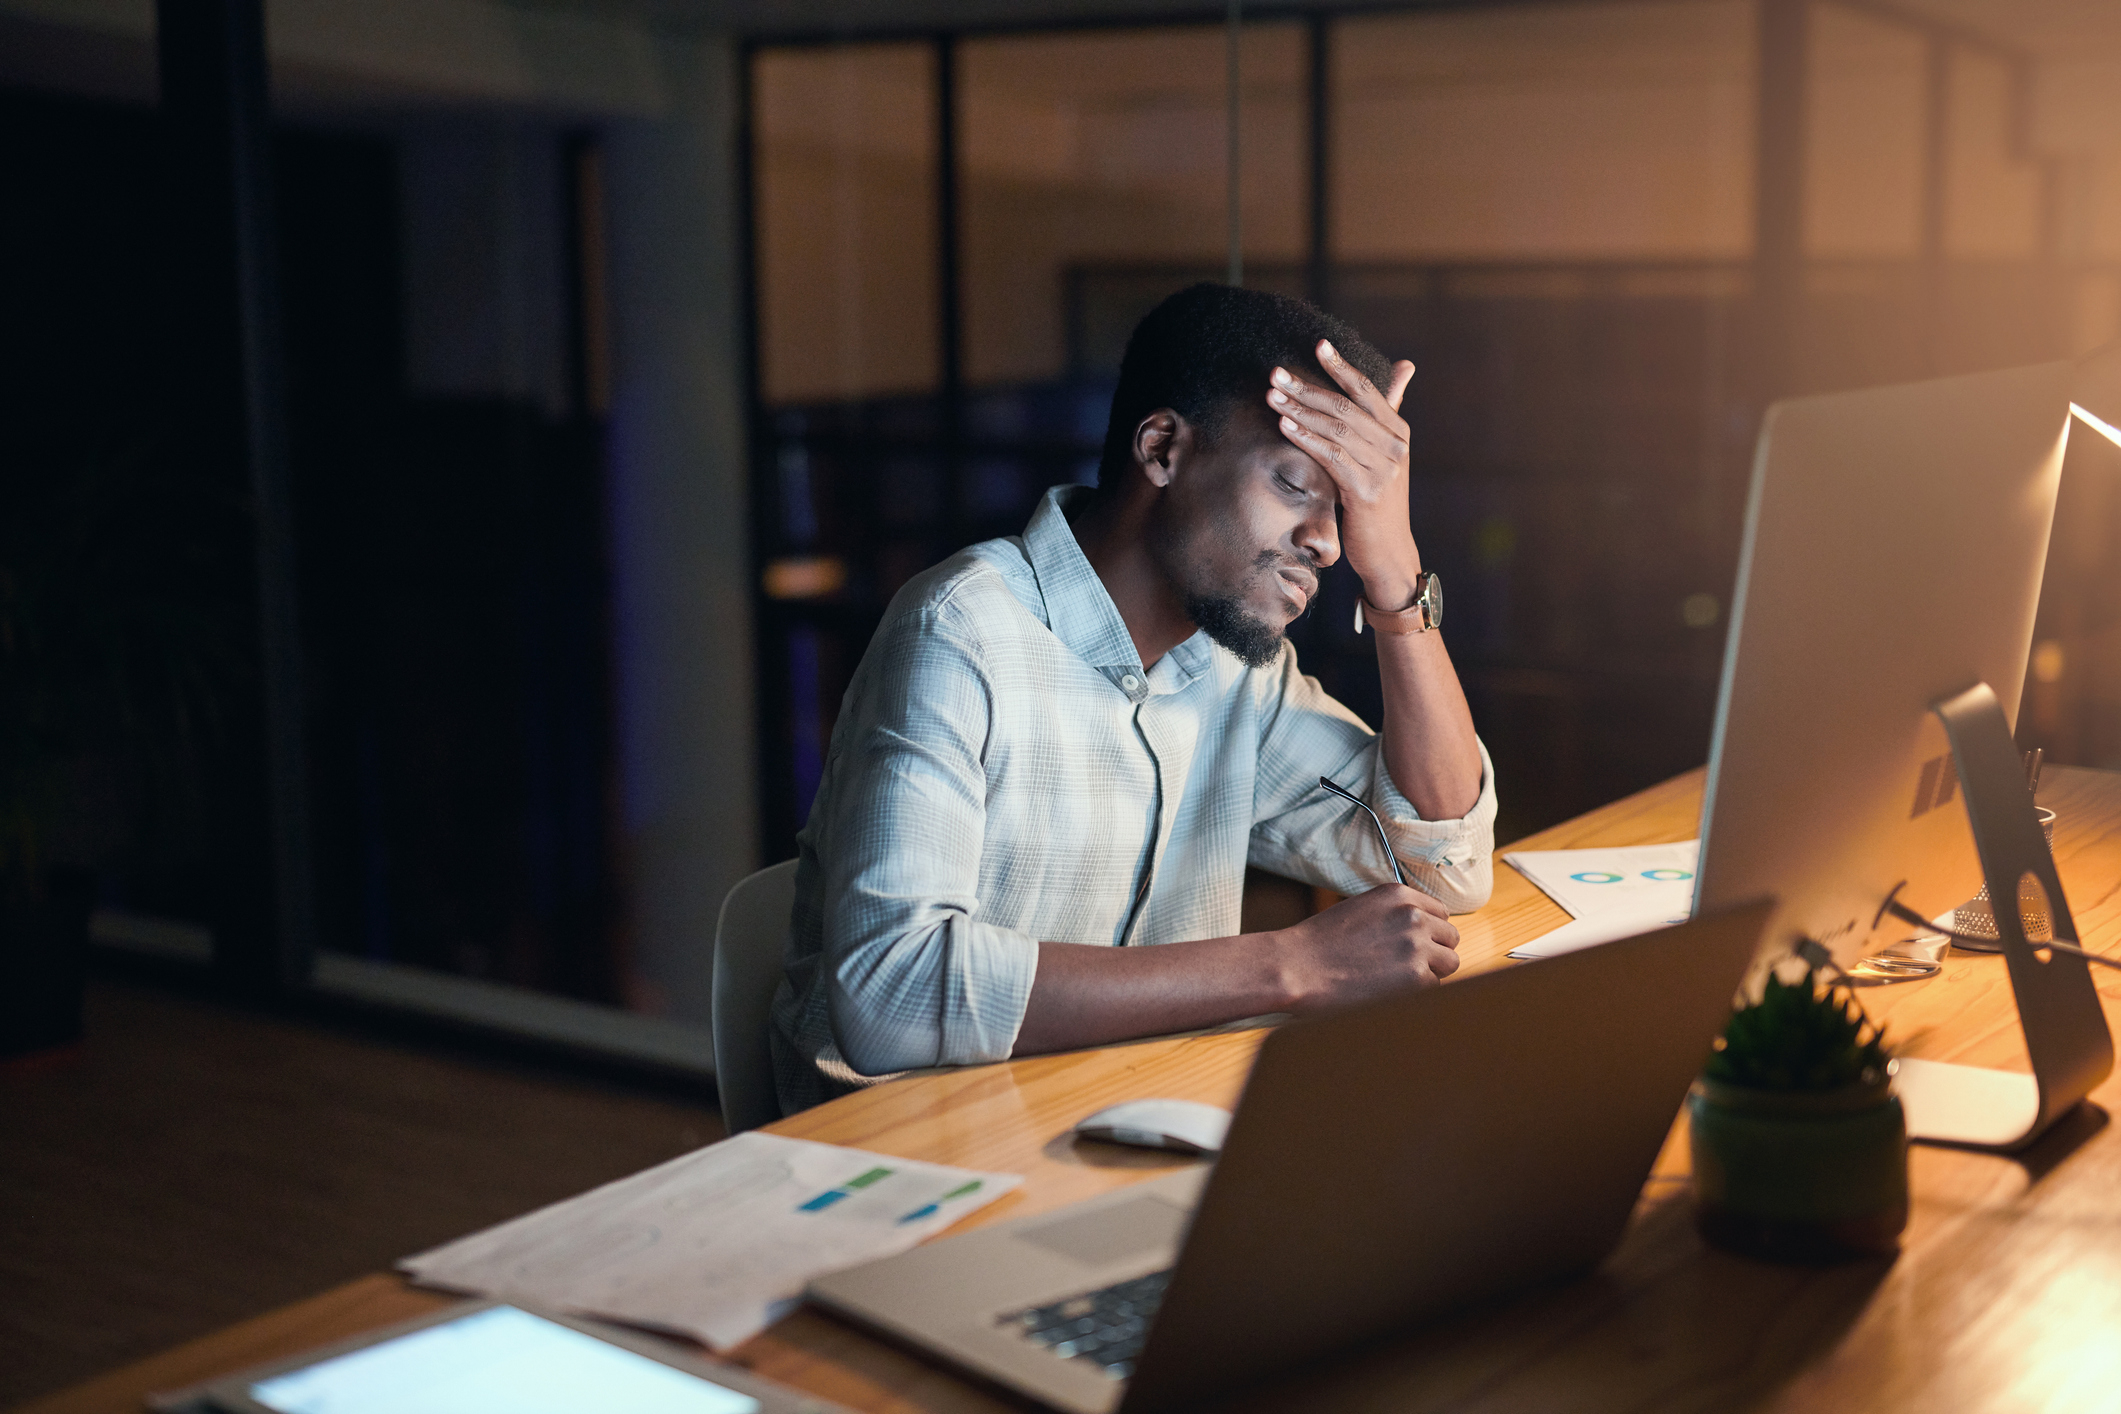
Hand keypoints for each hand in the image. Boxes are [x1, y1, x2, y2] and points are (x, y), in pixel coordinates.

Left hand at [1267, 341, 1421, 607]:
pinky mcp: (1366, 491)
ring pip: (1336, 429)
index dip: (1341, 366)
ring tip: (1272, 396)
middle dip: (1306, 388)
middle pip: (1345, 407)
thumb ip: (1386, 410)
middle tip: (1275, 374)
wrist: (1388, 550)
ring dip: (1300, 410)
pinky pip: (1331, 456)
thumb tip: (1405, 366)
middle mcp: (1395, 445)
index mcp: (1398, 431)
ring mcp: (1383, 468)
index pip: (1366, 390)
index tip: (1318, 345)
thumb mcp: (1384, 454)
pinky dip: (1307, 438)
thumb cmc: (1378, 499)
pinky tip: (1285, 426)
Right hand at [1273, 883, 1460, 1011]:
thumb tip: (1418, 933)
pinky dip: (1418, 991)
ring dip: (1432, 971)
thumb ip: (1393, 915)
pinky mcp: (1416, 977)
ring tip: (1401, 979)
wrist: (1296, 967)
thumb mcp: (1361, 910)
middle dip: (1434, 951)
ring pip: (1450, 961)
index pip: (1439, 912)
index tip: (1413, 945)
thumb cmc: (1319, 943)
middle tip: (1406, 966)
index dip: (1428, 932)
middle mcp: (1413, 915)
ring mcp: (1417, 945)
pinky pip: (1435, 985)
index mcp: (1399, 895)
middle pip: (1450, 936)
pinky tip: (1391, 990)